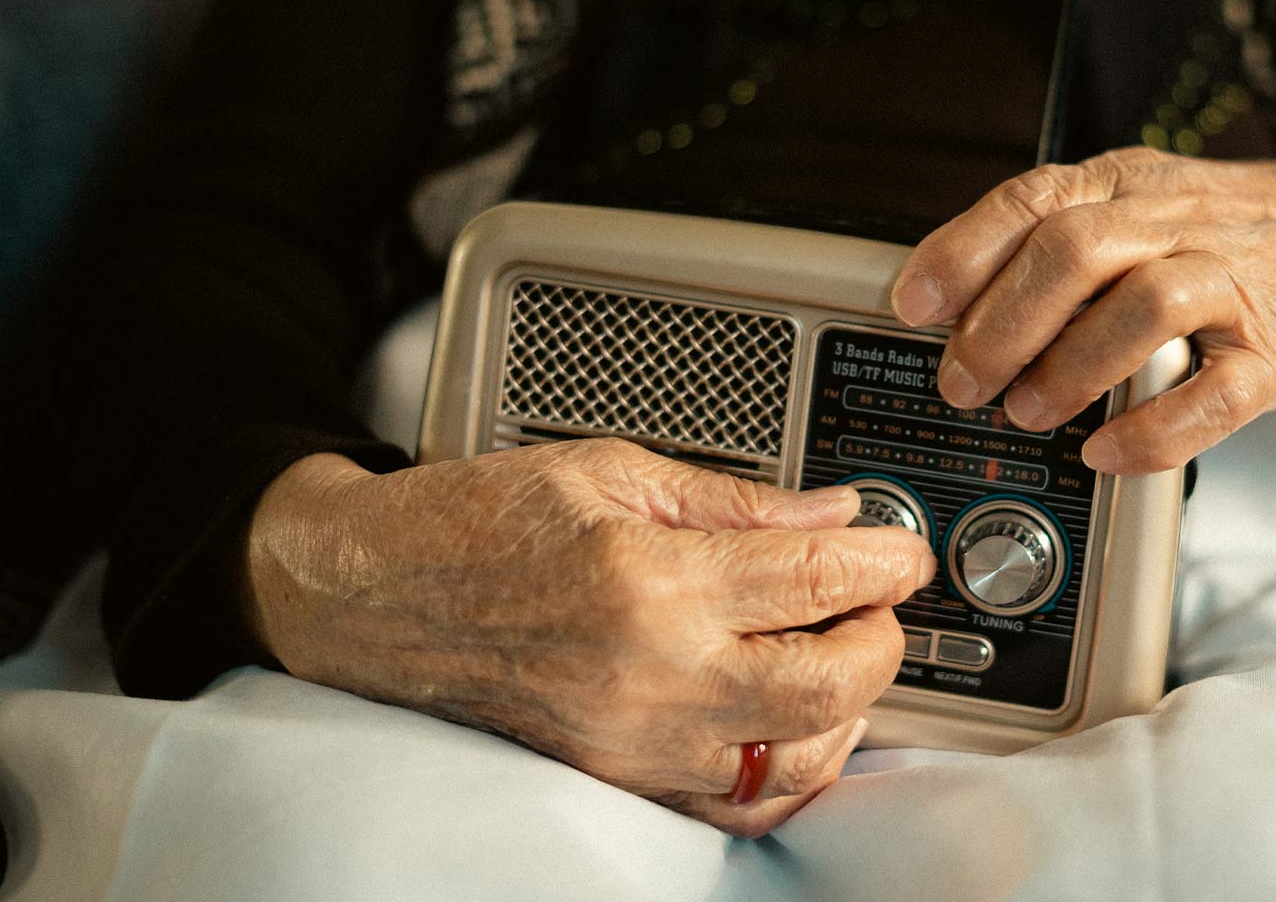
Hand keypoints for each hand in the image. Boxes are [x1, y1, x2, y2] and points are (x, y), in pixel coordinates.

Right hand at [242, 439, 934, 836]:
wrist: (374, 595)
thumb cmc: (473, 523)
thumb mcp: (609, 471)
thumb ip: (736, 501)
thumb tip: (832, 516)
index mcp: (649, 582)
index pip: (815, 577)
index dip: (885, 559)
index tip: (901, 547)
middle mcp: (649, 677)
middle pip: (832, 683)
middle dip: (884, 637)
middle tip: (879, 598)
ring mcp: (633, 744)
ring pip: (798, 757)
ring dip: (847, 703)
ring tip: (838, 648)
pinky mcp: (616, 779)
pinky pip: (738, 804)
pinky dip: (790, 767)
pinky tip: (794, 717)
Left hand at [891, 147, 1275, 471]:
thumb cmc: (1222, 237)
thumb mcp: (1134, 208)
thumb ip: (1048, 238)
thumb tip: (945, 297)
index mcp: (1128, 187)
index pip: (1034, 199)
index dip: (963, 252)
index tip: (915, 304)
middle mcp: (1179, 223)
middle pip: (1076, 249)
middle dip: (1002, 323)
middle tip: (962, 381)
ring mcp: (1235, 286)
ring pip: (1145, 307)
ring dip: (1069, 368)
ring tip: (1026, 411)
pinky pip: (1217, 394)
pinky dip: (1153, 430)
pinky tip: (1105, 449)